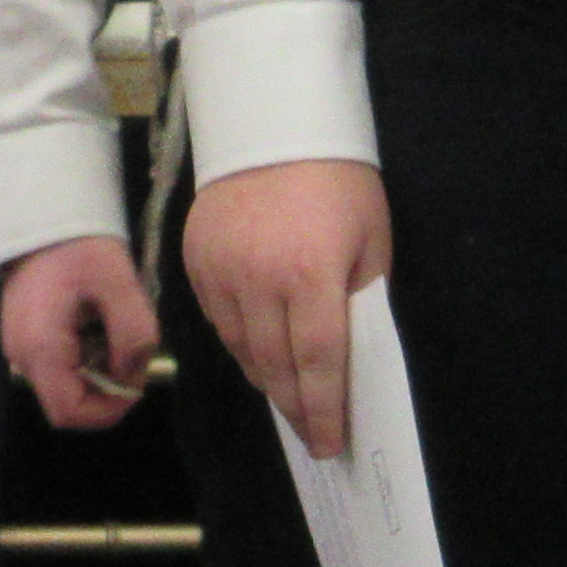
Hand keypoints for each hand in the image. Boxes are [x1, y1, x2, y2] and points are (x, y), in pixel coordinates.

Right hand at [0, 236, 160, 428]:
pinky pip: (56, 364)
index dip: (108, 410)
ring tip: (114, 331)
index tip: (135, 382)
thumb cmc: (80, 246)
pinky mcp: (24, 334)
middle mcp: (22, 356)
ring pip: (63, 384)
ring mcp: (19, 346)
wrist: (43, 210)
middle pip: (67, 402)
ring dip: (96, 370)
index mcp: (41, 348)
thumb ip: (134, 336)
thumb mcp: (120, 286)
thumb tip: (132, 374)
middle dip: (106, 388)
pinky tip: (96, 324)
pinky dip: (83, 356)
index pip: (70, 412)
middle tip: (130, 354)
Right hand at [182, 159, 387, 461]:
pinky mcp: (196, 261)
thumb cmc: (337, 180)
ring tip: (288, 397)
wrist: (271, 122)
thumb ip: (360, 299)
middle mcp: (260, 280)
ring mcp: (221, 272)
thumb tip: (351, 356)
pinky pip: (218, 321)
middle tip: (311, 433)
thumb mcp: (370, 238)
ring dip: (267, 379)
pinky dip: (240, 343)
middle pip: (276, 366)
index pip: (319, 363)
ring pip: (242, 349)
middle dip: (297, 407)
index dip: (325, 410)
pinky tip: (259, 351)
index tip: (330, 444)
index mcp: (312, 274)